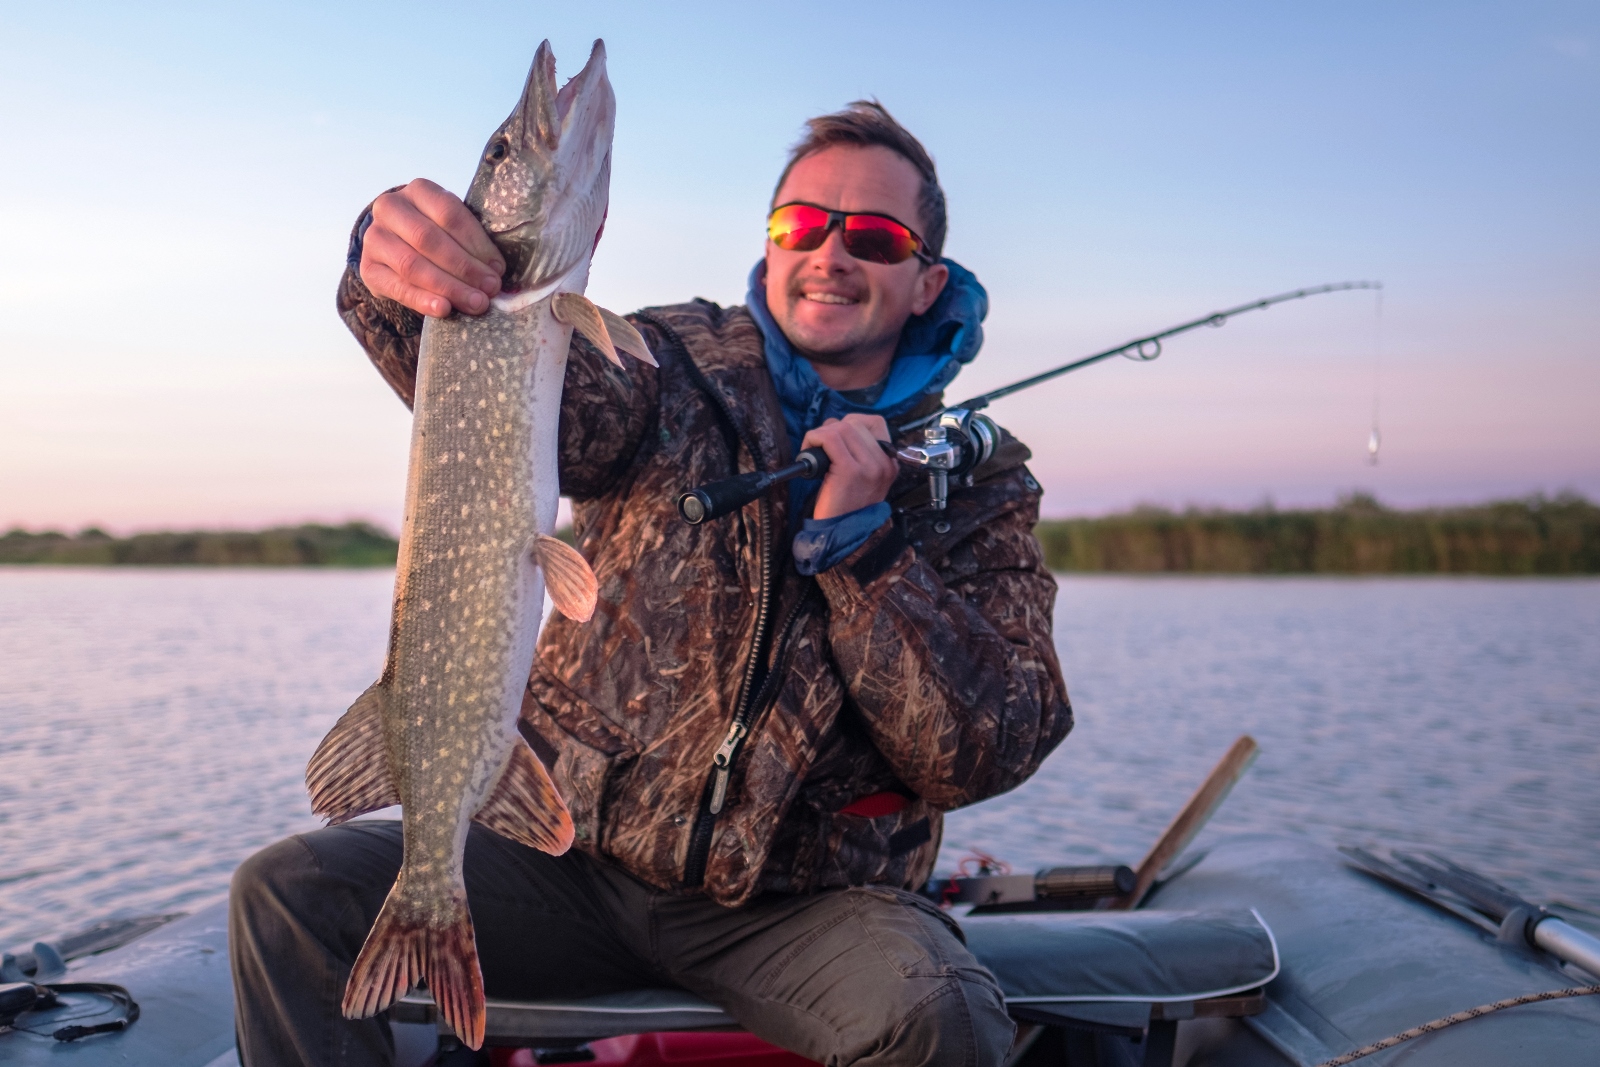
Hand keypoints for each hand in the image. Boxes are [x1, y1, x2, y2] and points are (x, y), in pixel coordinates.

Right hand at [360, 179, 504, 316]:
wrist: (398, 245)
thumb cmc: (438, 234)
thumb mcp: (453, 226)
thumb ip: (471, 242)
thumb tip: (496, 272)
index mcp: (419, 191)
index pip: (449, 213)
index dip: (476, 243)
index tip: (498, 268)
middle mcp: (390, 208)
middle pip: (428, 239)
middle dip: (464, 267)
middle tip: (490, 289)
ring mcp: (375, 238)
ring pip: (412, 264)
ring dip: (448, 287)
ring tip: (475, 303)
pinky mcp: (368, 268)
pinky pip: (397, 287)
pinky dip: (422, 300)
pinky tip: (444, 309)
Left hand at [801, 414, 897, 520]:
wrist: (845, 536)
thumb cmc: (847, 507)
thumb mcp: (864, 479)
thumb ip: (860, 454)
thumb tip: (837, 428)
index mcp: (888, 463)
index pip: (875, 422)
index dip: (851, 423)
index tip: (837, 437)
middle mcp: (883, 463)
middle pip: (854, 423)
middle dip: (832, 429)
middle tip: (820, 447)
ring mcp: (868, 466)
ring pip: (842, 427)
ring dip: (821, 434)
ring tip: (815, 452)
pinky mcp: (850, 471)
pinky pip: (829, 438)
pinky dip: (814, 439)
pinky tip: (808, 453)